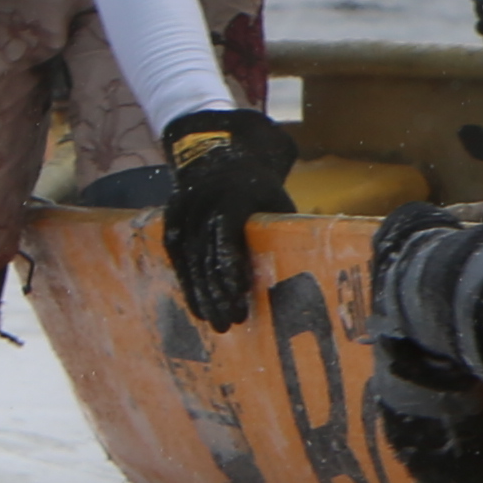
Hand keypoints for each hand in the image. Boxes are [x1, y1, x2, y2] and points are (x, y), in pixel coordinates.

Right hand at [156, 110, 300, 332]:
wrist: (220, 159)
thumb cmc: (259, 189)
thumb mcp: (277, 201)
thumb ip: (283, 230)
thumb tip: (312, 266)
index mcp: (232, 195)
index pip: (227, 232)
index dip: (231, 263)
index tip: (240, 292)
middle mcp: (203, 202)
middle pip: (206, 252)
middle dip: (218, 290)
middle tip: (230, 321)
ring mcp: (184, 210)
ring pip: (189, 259)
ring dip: (202, 294)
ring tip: (216, 322)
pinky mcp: (171, 220)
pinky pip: (176, 257)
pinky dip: (187, 284)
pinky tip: (198, 308)